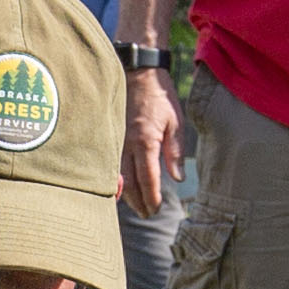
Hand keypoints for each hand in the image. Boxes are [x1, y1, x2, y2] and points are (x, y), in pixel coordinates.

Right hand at [122, 74, 183, 212]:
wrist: (138, 74)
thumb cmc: (159, 97)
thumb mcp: (175, 122)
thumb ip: (175, 151)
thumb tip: (178, 178)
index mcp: (146, 142)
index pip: (148, 178)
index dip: (152, 197)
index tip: (156, 209)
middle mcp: (128, 144)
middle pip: (131, 183)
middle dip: (140, 202)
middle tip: (149, 215)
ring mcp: (116, 141)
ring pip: (119, 176)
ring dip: (128, 195)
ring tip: (137, 207)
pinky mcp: (111, 136)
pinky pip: (111, 164)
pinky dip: (117, 180)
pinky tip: (121, 188)